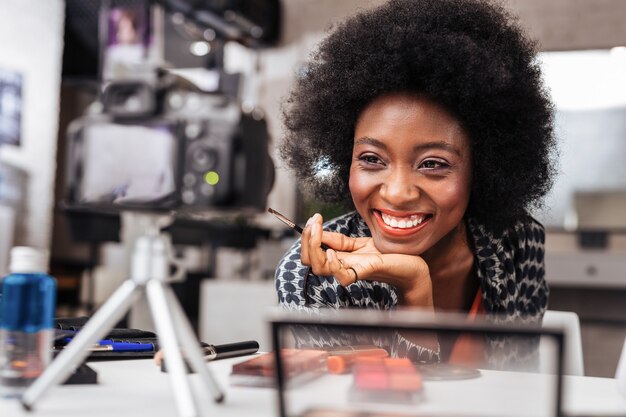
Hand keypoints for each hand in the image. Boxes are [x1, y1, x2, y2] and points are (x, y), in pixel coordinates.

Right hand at [301, 213, 433, 307]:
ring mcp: (353, 270)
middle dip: (306, 239)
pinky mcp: (366, 272)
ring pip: (319, 268)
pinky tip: (334, 252)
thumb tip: (320, 231)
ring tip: (318, 233)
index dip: (308, 235)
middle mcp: (343, 266)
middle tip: (314, 223)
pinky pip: (342, 277)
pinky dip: (333, 264)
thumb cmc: (390, 257)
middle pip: (309, 260)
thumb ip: (341, 241)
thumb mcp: (361, 243)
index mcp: (340, 258)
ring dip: (314, 248)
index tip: (315, 218)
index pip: (311, 252)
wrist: (413, 267)